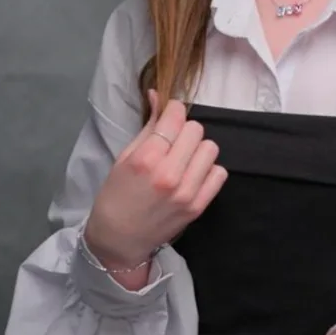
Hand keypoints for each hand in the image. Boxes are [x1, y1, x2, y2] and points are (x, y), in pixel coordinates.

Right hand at [83, 90, 227, 266]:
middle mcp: (169, 174)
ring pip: (210, 148)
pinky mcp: (199, 206)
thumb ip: (147, 127)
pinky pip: (219, 173)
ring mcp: (187, 192)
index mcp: (146, 159)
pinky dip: (208, 170)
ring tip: (184, 159)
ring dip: (198, 149)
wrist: (120, 239)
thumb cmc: (116, 196)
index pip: (175, 117)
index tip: (170, 116)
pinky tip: (193, 175)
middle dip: (185, 130)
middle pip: (196, 130)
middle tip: (174, 142)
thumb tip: (158, 95)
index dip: (173, 111)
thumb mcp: (124, 157)